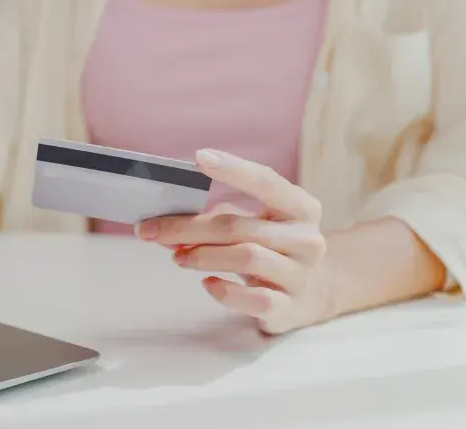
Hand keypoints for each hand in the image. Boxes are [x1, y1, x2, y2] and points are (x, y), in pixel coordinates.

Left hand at [137, 149, 335, 333]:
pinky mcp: (289, 308)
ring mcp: (300, 274)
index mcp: (301, 207)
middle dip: (189, 228)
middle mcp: (306, 239)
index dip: (233, 169)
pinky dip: (225, 291)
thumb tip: (164, 224)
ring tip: (177, 257)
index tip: (199, 157)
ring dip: (202, 256)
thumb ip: (217, 219)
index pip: (266, 181)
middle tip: (153, 230)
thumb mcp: (257, 225)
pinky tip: (208, 283)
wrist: (313, 294)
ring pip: (246, 258)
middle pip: (239, 226)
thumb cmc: (273, 250)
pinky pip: (254, 299)